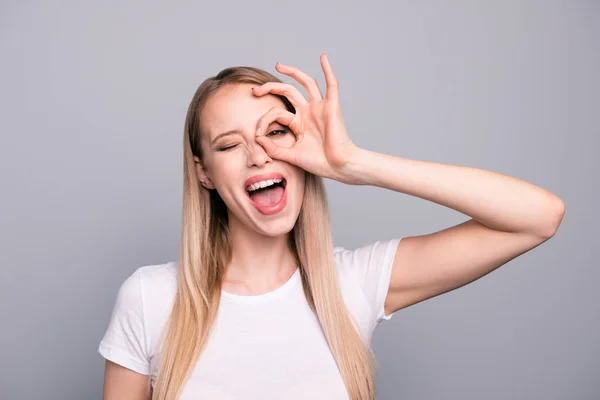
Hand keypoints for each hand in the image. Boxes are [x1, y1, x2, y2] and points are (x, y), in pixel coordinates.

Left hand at [252, 53, 359, 183]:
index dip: (263, 120)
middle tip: (255, 89)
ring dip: (293, 72)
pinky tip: (323, 58)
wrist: (339, 167)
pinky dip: (328, 70)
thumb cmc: (319, 163)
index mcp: (299, 123)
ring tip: (279, 65)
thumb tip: (257, 139)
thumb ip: (274, 148)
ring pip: (306, 83)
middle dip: (270, 87)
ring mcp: (320, 108)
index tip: (257, 133)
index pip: (277, 113)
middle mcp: (308, 112)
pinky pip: (332, 85)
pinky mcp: (332, 107)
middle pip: (287, 91)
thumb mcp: (291, 155)